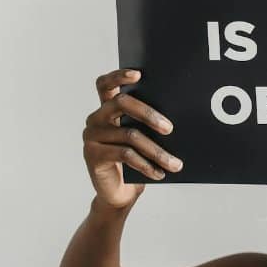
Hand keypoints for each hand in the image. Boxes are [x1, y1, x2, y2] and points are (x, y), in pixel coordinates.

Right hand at [81, 69, 181, 207]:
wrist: (120, 192)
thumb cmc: (136, 161)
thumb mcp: (143, 139)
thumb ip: (148, 124)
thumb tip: (174, 118)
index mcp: (107, 108)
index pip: (106, 84)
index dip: (119, 76)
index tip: (138, 74)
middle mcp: (96, 118)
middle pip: (121, 103)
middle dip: (149, 113)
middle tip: (170, 128)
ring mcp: (92, 136)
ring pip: (129, 135)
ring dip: (157, 151)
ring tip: (175, 163)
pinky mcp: (92, 155)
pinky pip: (124, 154)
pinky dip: (146, 164)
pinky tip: (159, 173)